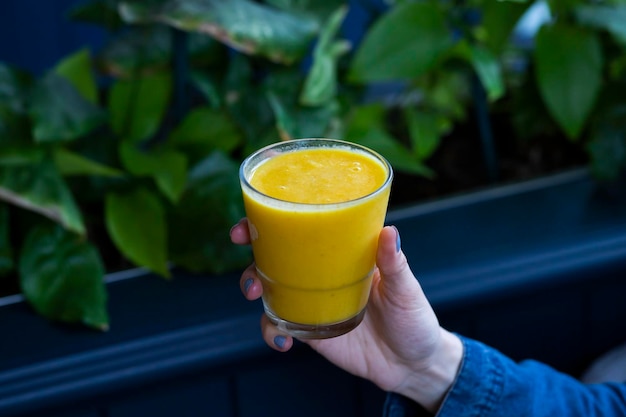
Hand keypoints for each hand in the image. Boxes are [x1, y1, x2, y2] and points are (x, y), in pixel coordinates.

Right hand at [230, 219, 462, 412]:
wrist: (410, 365)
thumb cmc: (413, 319)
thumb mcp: (407, 291)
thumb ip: (395, 265)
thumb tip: (389, 232)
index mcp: (344, 254)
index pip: (308, 228)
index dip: (279, 216)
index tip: (257, 210)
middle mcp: (322, 274)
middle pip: (277, 253)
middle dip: (253, 245)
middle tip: (242, 244)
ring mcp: (312, 301)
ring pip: (270, 286)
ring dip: (253, 284)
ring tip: (256, 294)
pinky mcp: (309, 329)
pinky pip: (278, 327)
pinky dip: (272, 332)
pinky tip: (283, 341)